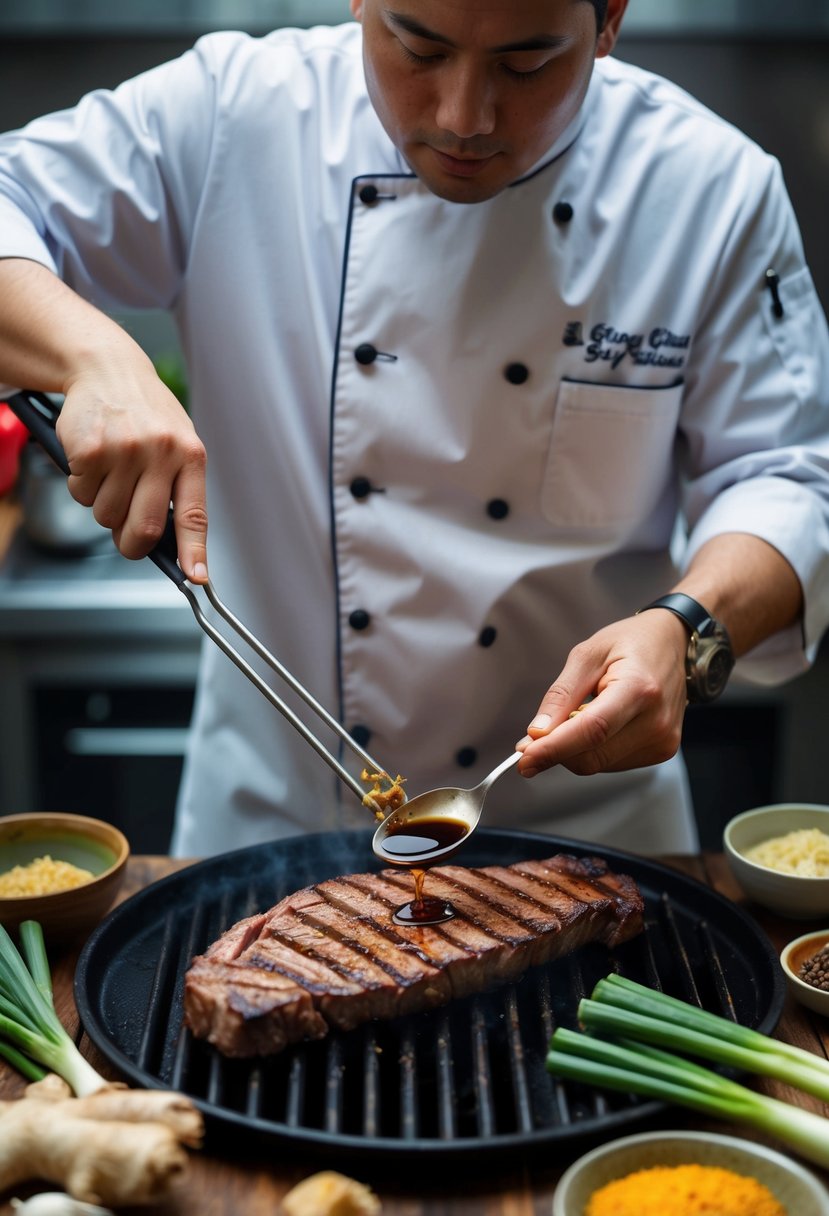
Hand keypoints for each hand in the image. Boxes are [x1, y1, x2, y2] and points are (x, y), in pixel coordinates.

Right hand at [57, 354, 207, 580]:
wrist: (107, 368)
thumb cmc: (147, 413)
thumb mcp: (177, 442)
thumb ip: (176, 488)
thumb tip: (171, 544)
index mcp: (190, 455)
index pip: (194, 515)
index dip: (194, 551)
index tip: (197, 578)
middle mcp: (160, 452)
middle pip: (145, 528)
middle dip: (133, 545)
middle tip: (127, 539)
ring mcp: (123, 451)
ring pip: (108, 515)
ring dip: (104, 508)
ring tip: (111, 475)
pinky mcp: (89, 449)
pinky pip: (81, 493)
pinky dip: (82, 486)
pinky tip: (92, 459)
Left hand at [516, 610, 689, 777]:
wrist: (671, 643)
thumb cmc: (630, 643)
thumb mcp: (586, 655)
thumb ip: (560, 696)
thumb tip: (537, 734)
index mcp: (639, 688)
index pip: (592, 730)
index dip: (555, 749)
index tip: (525, 759)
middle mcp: (656, 720)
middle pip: (593, 755)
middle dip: (556, 752)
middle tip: (532, 740)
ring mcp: (662, 739)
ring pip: (599, 764)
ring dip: (574, 750)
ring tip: (576, 716)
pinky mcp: (661, 750)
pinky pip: (612, 763)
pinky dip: (593, 750)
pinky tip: (597, 725)